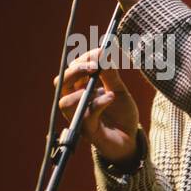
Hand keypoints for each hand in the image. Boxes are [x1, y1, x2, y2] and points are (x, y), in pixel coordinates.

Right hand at [53, 47, 140, 163]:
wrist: (130, 139)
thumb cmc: (121, 115)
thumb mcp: (118, 91)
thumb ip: (111, 75)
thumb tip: (104, 52)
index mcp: (79, 90)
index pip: (71, 70)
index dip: (82, 59)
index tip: (99, 51)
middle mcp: (74, 102)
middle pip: (60, 82)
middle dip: (75, 70)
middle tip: (93, 65)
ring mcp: (79, 117)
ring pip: (65, 102)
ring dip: (81, 90)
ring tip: (97, 84)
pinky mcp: (88, 130)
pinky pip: (86, 115)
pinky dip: (98, 103)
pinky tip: (110, 97)